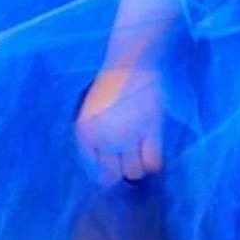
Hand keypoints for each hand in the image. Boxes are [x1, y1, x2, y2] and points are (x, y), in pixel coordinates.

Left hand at [74, 67, 163, 187]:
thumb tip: (105, 167)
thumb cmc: (111, 87)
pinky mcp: (149, 131)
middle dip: (121, 171)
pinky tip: (153, 153)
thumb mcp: (91, 114)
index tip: (113, 166)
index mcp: (85, 133)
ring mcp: (126, 136)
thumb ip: (93, 139)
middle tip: (128, 159)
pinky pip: (152, 162)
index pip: (93, 169)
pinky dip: (154, 163)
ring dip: (138, 166)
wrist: (132, 63)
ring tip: (142, 154)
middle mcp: (103, 138)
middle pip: (113, 176)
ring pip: (134, 172)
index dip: (104, 171)